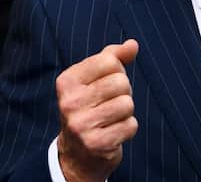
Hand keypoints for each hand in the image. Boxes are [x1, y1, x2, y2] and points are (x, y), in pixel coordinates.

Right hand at [55, 40, 138, 181]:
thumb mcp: (94, 79)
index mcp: (67, 81)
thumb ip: (112, 57)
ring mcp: (81, 125)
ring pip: (127, 104)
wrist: (77, 155)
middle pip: (121, 82)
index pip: (108, 61)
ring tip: (112, 118)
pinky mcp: (97, 144)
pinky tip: (113, 132)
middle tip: (110, 103)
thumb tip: (133, 44)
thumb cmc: (90, 107)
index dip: (117, 70)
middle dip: (124, 92)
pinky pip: (131, 125)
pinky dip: (128, 128)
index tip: (106, 83)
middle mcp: (69, 103)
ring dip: (126, 111)